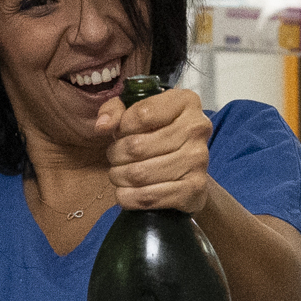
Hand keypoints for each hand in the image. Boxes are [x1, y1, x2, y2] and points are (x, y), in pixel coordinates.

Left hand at [103, 86, 217, 210]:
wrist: (189, 170)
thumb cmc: (159, 136)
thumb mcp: (137, 113)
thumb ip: (115, 110)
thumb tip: (102, 126)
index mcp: (186, 102)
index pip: (141, 114)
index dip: (121, 127)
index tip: (121, 134)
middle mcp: (197, 128)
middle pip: (136, 146)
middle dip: (116, 155)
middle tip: (115, 159)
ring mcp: (198, 160)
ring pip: (139, 174)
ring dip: (119, 177)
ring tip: (120, 174)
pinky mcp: (194, 189)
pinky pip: (148, 197)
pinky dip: (129, 197)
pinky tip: (128, 192)